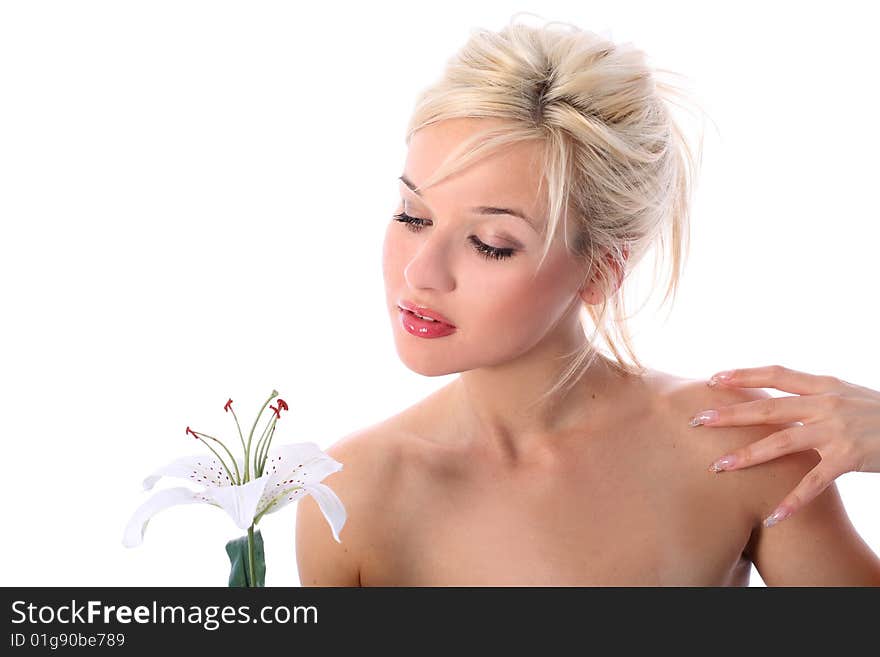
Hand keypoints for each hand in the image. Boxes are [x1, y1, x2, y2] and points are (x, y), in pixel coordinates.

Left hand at [691, 365, 879, 526]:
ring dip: (748, 456)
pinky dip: (793, 500)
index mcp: (824, 385)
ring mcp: (837, 431)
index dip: (744, 374)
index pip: (776, 374)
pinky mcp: (849, 458)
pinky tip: (773, 515)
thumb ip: (812, 396)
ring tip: (719, 467)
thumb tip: (776, 397)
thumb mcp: (846, 394)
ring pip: (782, 443)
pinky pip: (814, 482)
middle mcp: (826, 403)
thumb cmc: (878, 413)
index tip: (713, 378)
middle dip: (730, 415)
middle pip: (768, 408)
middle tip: (698, 421)